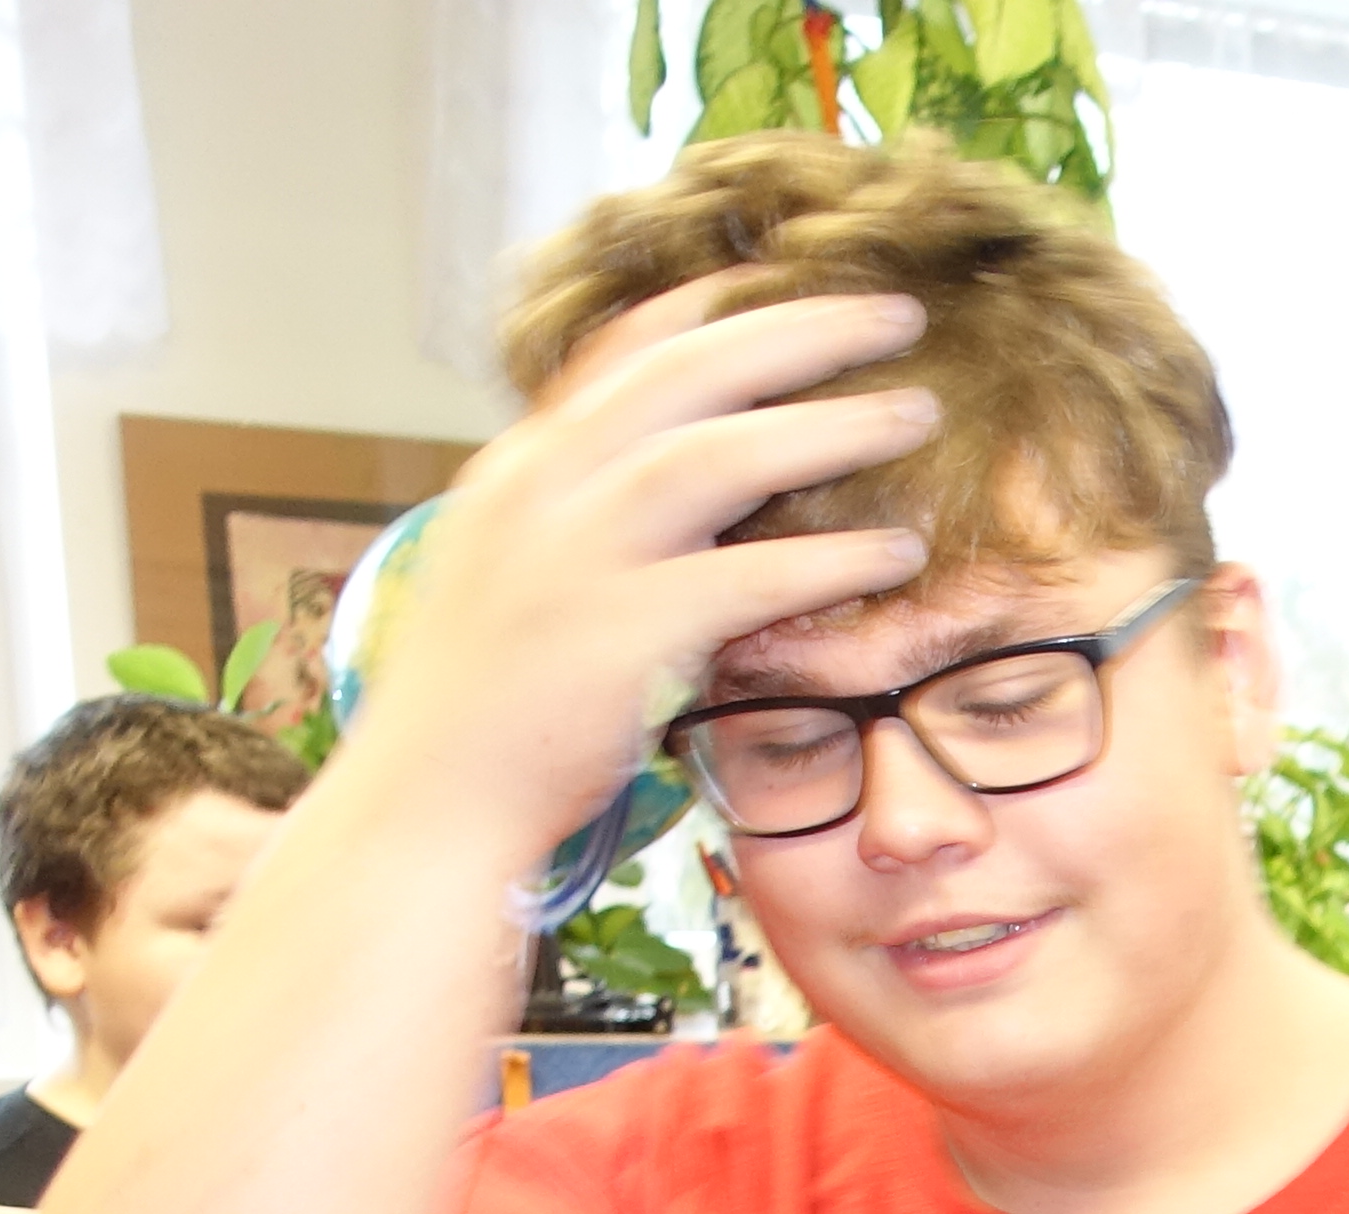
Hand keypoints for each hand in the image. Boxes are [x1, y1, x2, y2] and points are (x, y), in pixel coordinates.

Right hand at [340, 283, 945, 861]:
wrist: (428, 804)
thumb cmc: (482, 710)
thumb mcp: (510, 578)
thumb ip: (576, 519)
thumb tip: (666, 490)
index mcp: (520, 468)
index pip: (622, 349)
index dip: (714, 305)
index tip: (787, 275)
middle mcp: (542, 490)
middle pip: (686, 370)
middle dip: (800, 329)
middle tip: (897, 313)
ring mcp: (577, 558)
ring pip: (722, 452)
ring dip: (832, 425)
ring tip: (920, 414)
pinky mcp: (621, 636)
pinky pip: (751, 578)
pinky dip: (831, 559)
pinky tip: (898, 554)